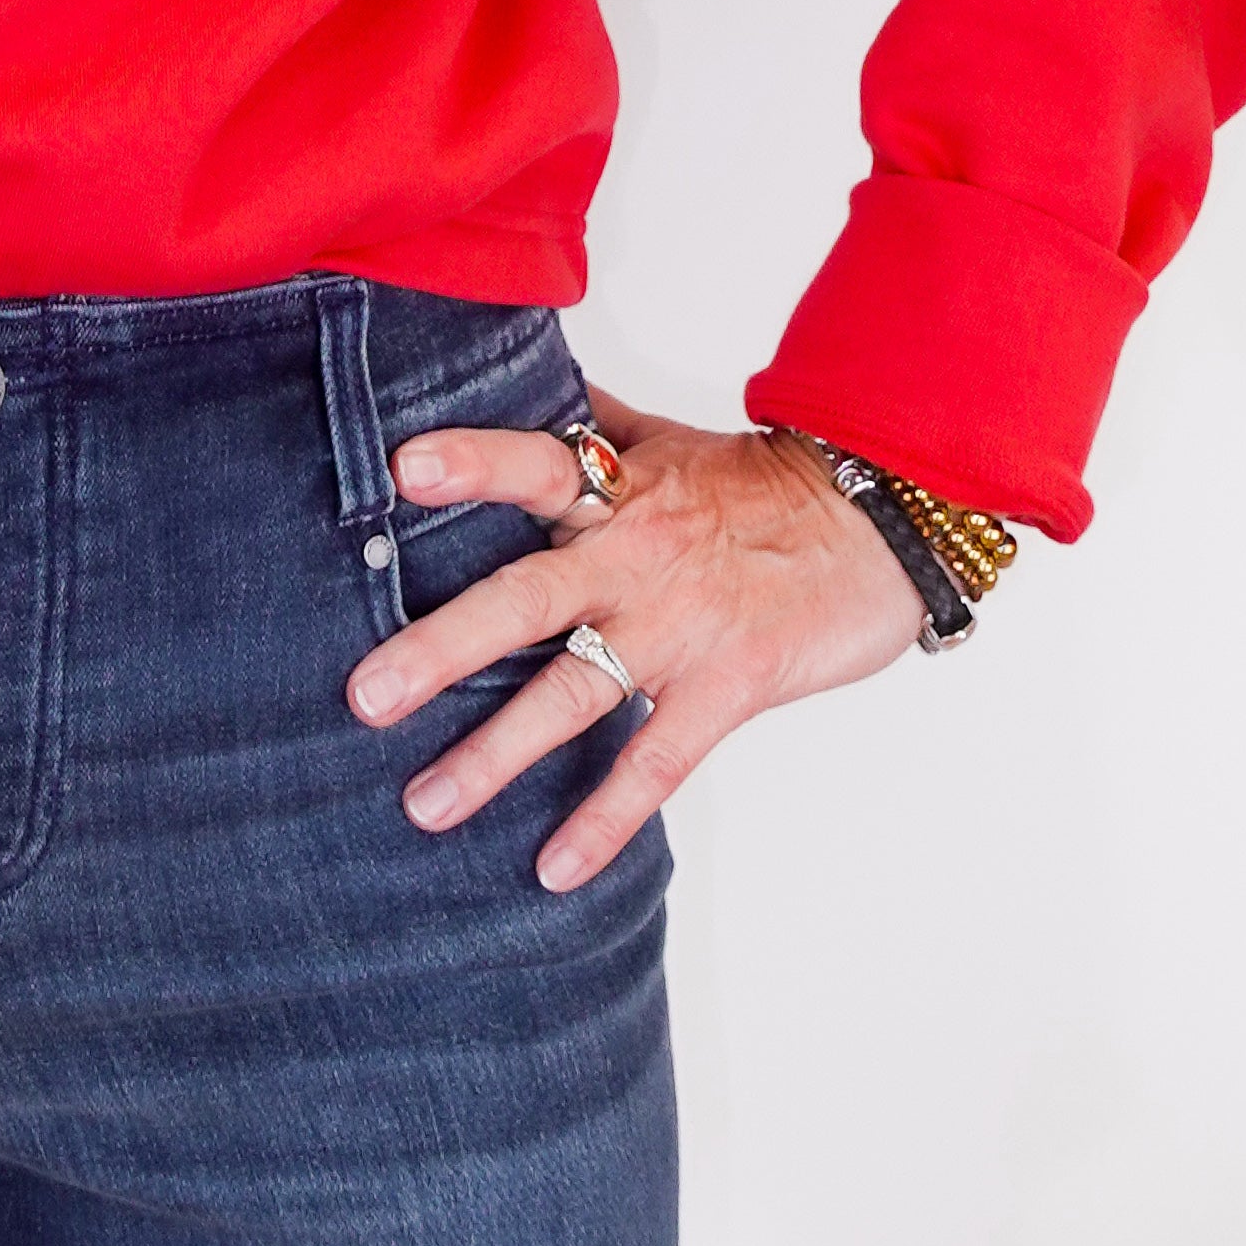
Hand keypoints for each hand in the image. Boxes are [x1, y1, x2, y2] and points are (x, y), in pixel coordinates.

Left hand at [344, 388, 926, 890]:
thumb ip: (585, 424)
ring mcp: (679, 628)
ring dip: (496, 755)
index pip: (537, 463)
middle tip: (366, 694)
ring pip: (574, 694)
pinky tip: (553, 869)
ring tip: (424, 805)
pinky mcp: (726, 687)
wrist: (880, 526)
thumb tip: (510, 377)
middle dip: (443, 648)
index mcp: (619, 487)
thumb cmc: (759, 485)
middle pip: (527, 598)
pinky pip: (655, 763)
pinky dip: (605, 819)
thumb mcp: (665, 441)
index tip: (401, 469)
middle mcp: (636, 556)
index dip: (474, 464)